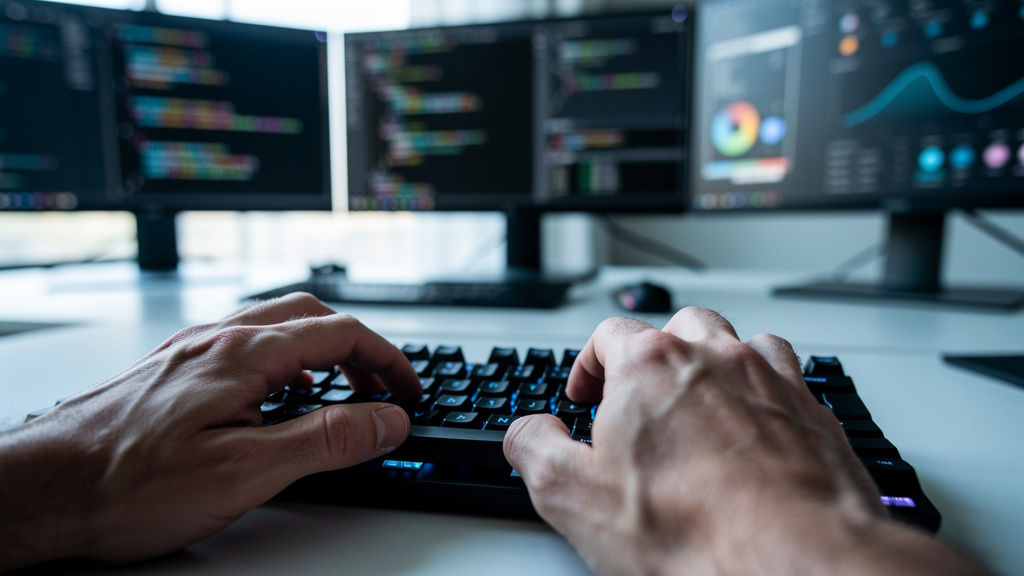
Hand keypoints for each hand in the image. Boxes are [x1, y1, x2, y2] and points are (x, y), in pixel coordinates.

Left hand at [0, 293, 420, 569]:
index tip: (411, 391)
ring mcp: (192, 351)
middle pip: (313, 319)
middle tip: (384, 390)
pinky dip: (283, 364)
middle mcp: (218, 340)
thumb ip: (326, 440)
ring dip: (321, 354)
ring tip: (339, 396)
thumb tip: (387, 420)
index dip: (389, 361)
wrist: (41, 489)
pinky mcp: (174, 370)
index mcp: (243, 354)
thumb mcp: (246, 471)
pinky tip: (273, 401)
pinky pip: (245, 347)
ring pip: (277, 328)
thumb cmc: (125, 485)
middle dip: (360, 350)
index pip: (341, 335)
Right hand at [504, 307, 984, 575]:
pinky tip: (757, 423)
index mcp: (650, 365)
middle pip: (677, 326)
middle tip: (640, 394)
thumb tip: (527, 431)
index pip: (608, 335)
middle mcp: (714, 356)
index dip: (589, 364)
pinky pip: (787, 376)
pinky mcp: (813, 412)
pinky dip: (765, 389)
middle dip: (654, 353)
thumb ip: (534, 449)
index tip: (585, 394)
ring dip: (714, 361)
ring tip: (700, 400)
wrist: (794, 556)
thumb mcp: (572, 497)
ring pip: (737, 342)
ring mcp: (769, 379)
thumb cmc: (697, 529)